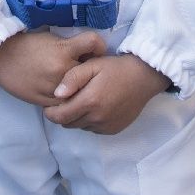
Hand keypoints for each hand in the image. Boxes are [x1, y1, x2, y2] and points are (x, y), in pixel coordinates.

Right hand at [0, 30, 106, 107]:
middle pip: (90, 72)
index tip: (97, 50)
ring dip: (81, 89)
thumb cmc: (26, 44)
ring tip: (77, 84)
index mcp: (64, 49)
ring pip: (80, 92)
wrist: (0, 57)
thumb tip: (89, 54)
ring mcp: (55, 88)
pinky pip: (66, 105)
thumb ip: (70, 47)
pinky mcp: (46, 101)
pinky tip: (65, 94)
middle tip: (88, 70)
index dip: (99, 46)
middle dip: (91, 71)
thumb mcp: (51, 38)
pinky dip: (68, 100)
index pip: (94, 43)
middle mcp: (62, 69)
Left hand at [43, 54, 170, 134]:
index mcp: (89, 101)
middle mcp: (96, 118)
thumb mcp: (93, 65)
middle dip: (63, 114)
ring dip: (77, 118)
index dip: (50, 112)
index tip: (51, 103)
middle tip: (67, 100)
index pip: (59, 117)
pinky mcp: (113, 129)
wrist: (144, 77)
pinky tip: (96, 107)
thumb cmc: (116, 68)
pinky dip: (90, 121)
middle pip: (68, 124)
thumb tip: (56, 94)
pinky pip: (93, 129)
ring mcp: (106, 126)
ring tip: (83, 101)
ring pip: (80, 127)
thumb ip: (72, 78)